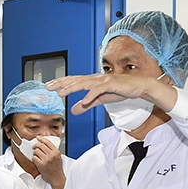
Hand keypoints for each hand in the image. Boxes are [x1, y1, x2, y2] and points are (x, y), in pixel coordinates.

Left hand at [31, 137, 65, 188]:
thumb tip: (44, 145)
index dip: (41, 138)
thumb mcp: (58, 157)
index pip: (47, 142)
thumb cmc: (57, 169)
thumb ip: (52, 151)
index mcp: (56, 152)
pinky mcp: (41, 164)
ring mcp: (46, 160)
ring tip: (36, 155)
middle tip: (34, 147)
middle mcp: (51, 155)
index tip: (38, 137)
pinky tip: (36, 160)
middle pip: (40, 145)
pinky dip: (34, 158)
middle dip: (35, 145)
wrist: (57, 178)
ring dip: (35, 152)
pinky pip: (34, 158)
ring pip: (36, 151)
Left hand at [46, 74, 175, 114]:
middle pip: (75, 80)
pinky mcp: (112, 84)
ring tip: (61, 93)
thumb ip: (87, 104)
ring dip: (72, 88)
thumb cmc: (121, 90)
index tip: (49, 86)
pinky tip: (84, 100)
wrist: (139, 86)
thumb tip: (73, 110)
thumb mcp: (100, 99)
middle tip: (48, 87)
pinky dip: (91, 95)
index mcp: (92, 81)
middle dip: (61, 83)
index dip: (61, 83)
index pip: (73, 81)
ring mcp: (103, 80)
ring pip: (85, 83)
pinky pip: (99, 90)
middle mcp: (96, 78)